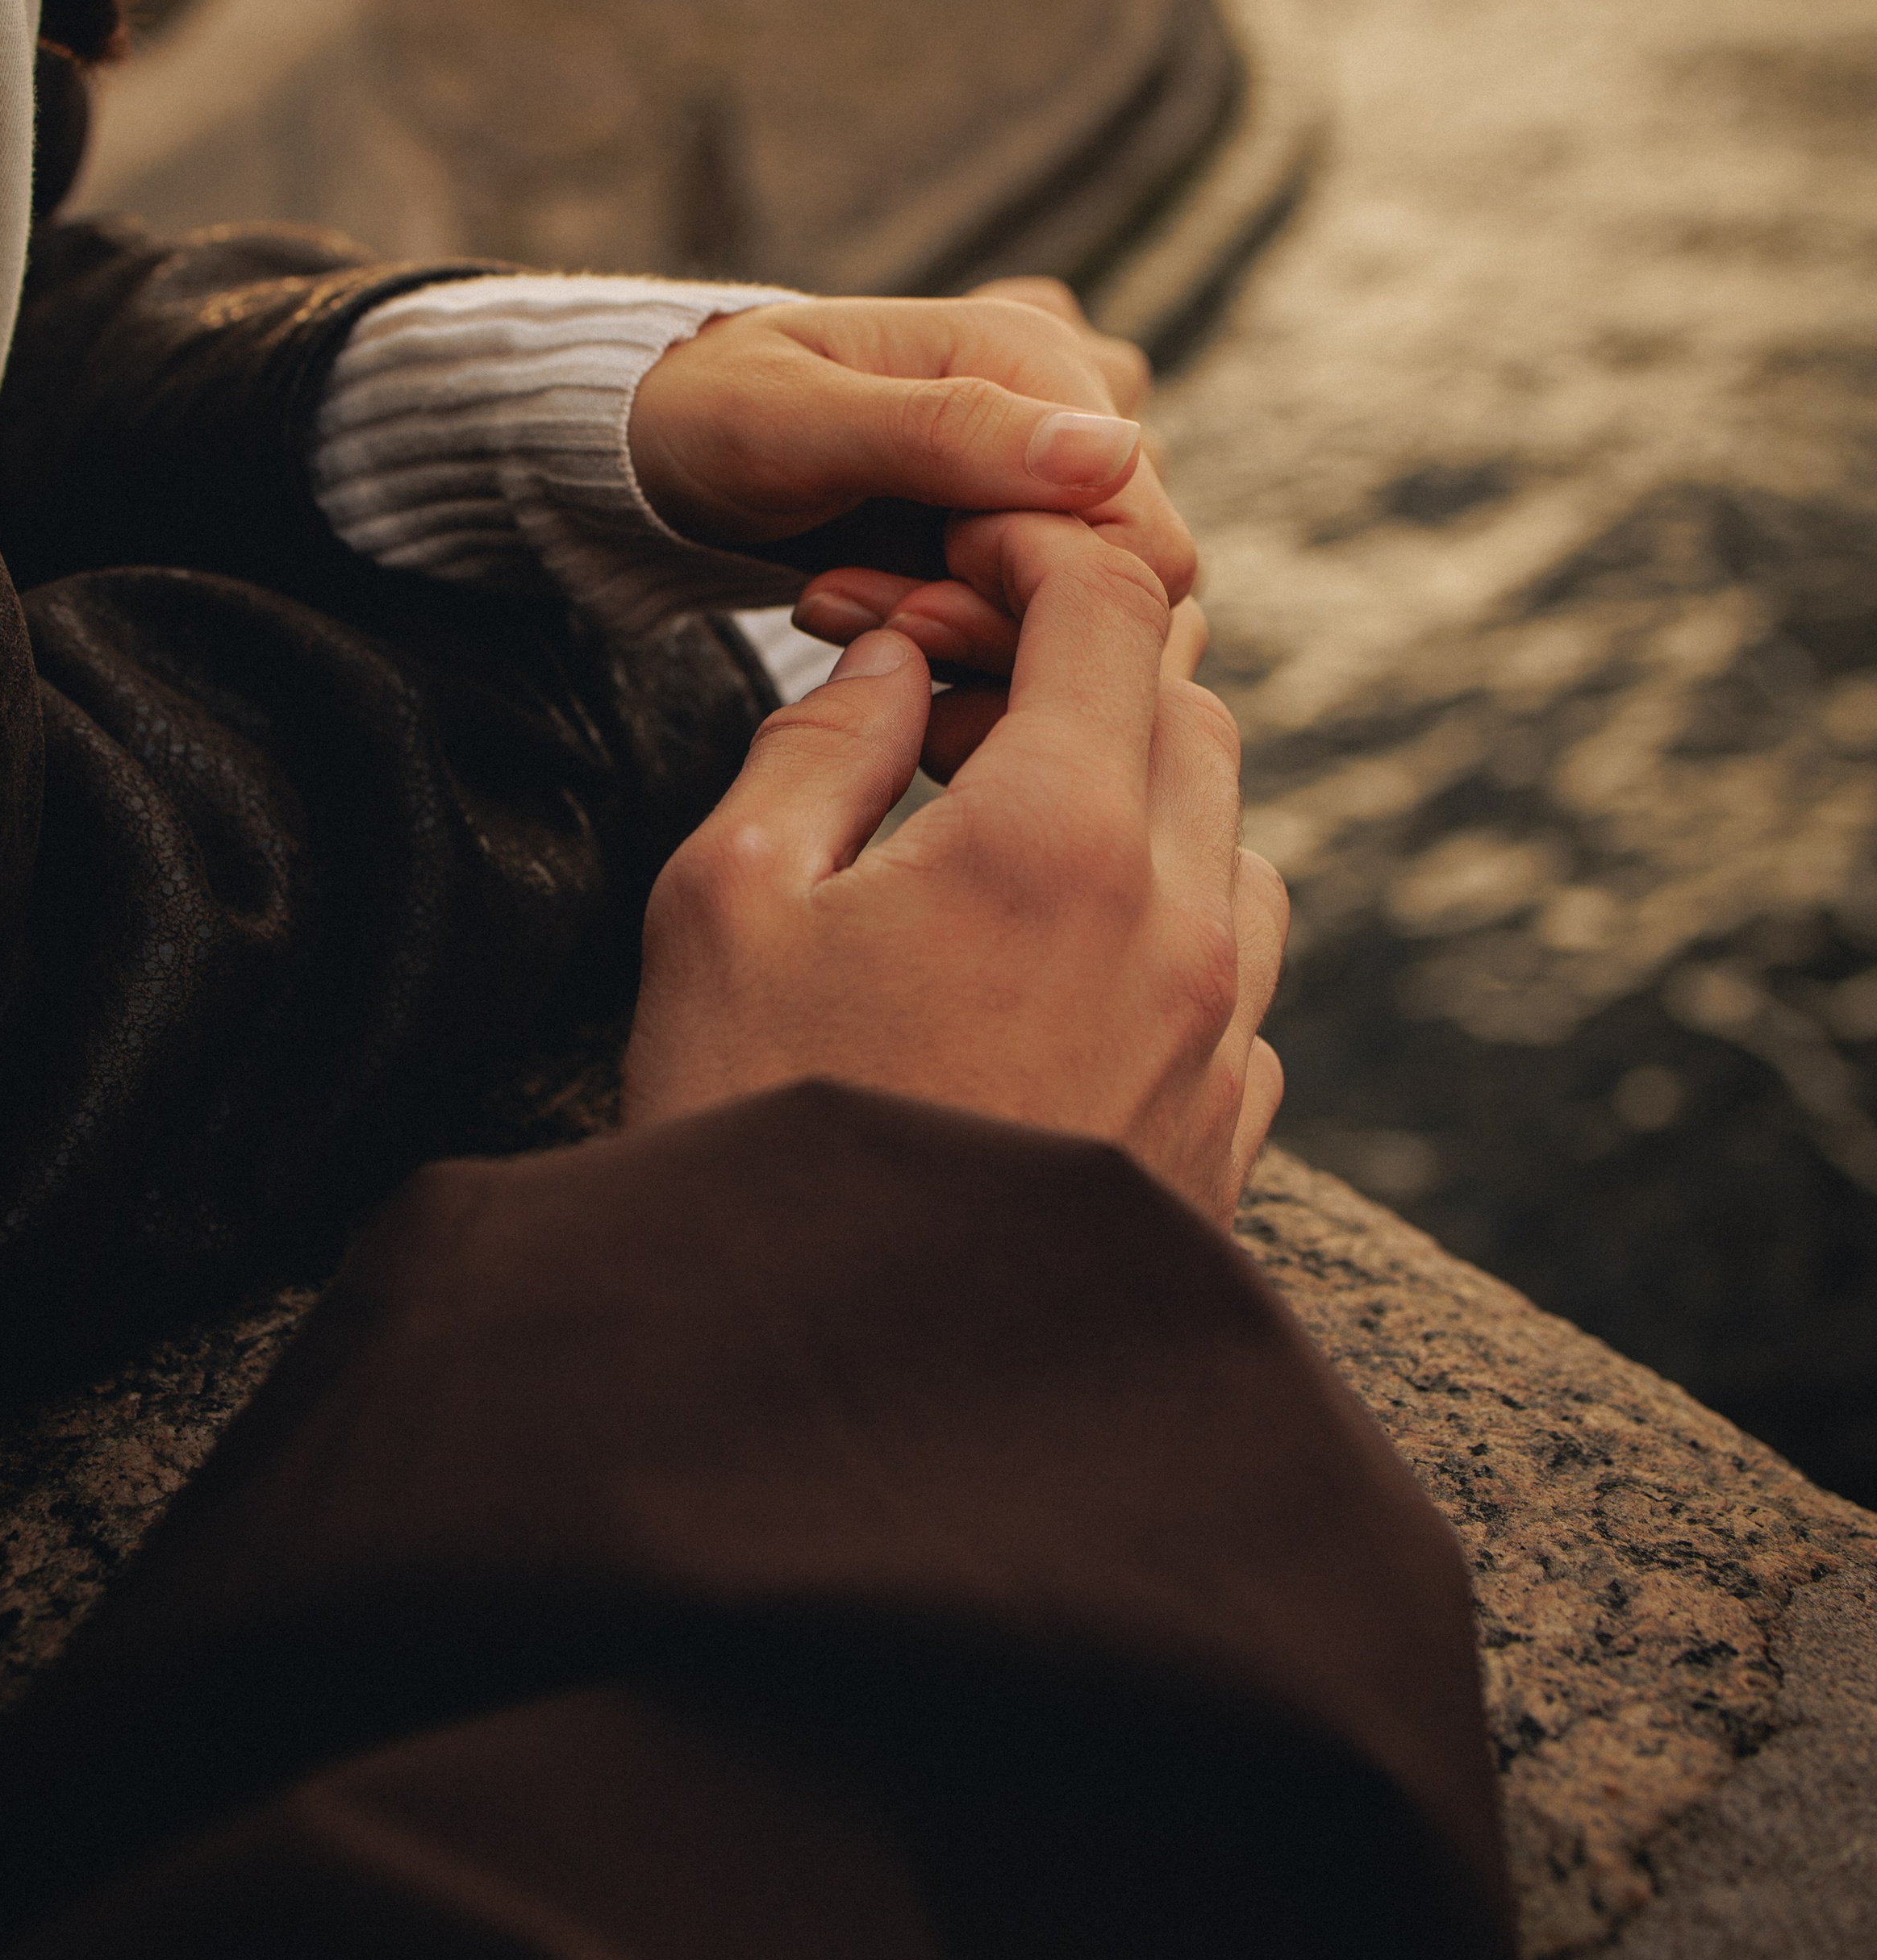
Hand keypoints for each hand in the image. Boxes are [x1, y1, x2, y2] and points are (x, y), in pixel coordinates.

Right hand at [624, 512, 1285, 1228]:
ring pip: (1231, 840)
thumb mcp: (726, 903)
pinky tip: (1041, 976)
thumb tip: (890, 664)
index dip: (1032, 548)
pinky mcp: (1224, 1146)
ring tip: (994, 835)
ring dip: (1134, 796)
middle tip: (949, 696)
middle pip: (1187, 707)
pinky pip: (1232, 978)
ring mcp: (1221, 1047)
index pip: (1109, 607)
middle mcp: (1182, 930)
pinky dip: (1161, 926)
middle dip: (1079, 664)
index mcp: (1061, 842)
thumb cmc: (754, 1136)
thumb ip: (820, 744)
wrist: (834, 1411)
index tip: (955, 562)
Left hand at [628, 275, 1188, 612]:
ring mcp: (1044, 478)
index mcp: (1037, 357)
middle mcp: (1066, 411)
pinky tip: (858, 616)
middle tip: (839, 605)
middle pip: (1118, 588)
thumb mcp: (795, 419)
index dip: (1040, 599)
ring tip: (833, 601)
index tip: (907, 607)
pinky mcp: (1014, 535)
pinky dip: (950, 648)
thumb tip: (1116, 451)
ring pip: (1077, 618)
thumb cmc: (707, 412)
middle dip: (983, 622)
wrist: (656, 445)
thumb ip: (948, 432)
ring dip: (958, 638)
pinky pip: (1036, 629)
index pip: (1142, 539)